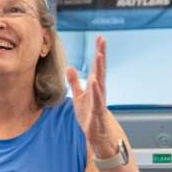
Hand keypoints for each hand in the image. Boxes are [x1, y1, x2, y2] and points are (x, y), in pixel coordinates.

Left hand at [66, 36, 116, 157]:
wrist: (95, 134)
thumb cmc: (89, 115)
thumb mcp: (78, 96)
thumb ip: (74, 82)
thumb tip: (69, 67)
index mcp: (95, 85)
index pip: (96, 66)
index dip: (98, 51)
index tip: (99, 37)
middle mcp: (99, 90)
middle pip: (100, 69)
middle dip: (101, 54)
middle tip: (102, 39)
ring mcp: (100, 99)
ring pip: (100, 81)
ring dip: (100, 68)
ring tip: (99, 55)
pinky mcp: (98, 110)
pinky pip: (97, 98)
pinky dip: (96, 89)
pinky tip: (94, 80)